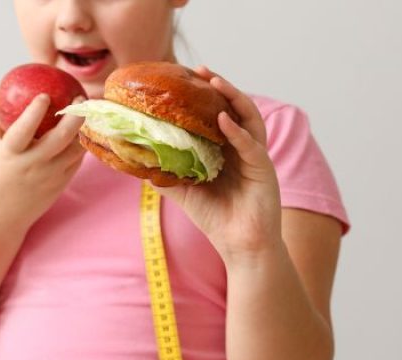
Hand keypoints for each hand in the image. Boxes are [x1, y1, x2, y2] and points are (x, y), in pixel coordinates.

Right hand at [0, 94, 84, 230]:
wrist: (0, 217)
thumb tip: (3, 93)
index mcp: (10, 154)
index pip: (23, 130)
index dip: (34, 112)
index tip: (44, 95)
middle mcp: (32, 165)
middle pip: (59, 139)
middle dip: (73, 116)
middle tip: (80, 98)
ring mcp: (50, 176)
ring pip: (74, 150)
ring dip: (84, 129)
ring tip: (88, 111)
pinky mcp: (61, 184)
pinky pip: (76, 160)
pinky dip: (81, 144)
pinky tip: (83, 130)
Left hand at [153, 67, 283, 262]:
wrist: (241, 247)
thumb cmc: (218, 220)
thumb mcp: (185, 192)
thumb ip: (166, 174)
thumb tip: (137, 161)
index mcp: (227, 150)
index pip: (217, 114)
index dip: (205, 95)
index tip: (186, 77)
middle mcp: (243, 148)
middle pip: (234, 108)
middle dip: (219, 87)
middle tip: (200, 70)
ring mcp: (255, 157)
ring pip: (248, 118)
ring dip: (232, 98)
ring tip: (215, 82)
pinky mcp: (264, 170)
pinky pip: (251, 145)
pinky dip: (238, 131)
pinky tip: (223, 119)